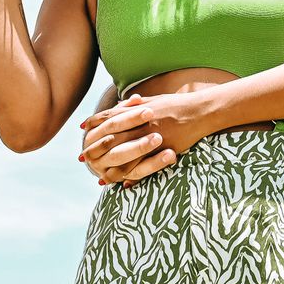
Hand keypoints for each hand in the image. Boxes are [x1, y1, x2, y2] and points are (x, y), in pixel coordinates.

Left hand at [80, 91, 210, 184]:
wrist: (201, 111)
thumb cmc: (178, 104)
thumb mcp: (154, 100)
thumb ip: (136, 104)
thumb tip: (121, 104)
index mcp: (138, 109)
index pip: (110, 116)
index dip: (94, 123)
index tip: (82, 129)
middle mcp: (142, 122)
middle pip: (112, 137)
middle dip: (96, 148)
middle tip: (83, 157)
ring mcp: (152, 136)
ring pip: (125, 154)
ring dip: (111, 166)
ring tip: (99, 176)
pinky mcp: (163, 149)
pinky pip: (144, 165)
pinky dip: (132, 174)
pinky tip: (123, 182)